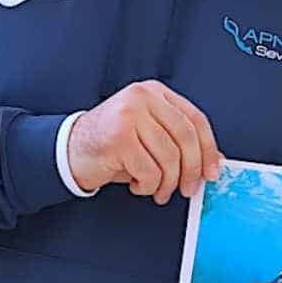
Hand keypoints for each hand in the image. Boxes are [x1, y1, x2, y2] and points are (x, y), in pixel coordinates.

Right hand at [67, 80, 222, 203]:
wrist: (69, 150)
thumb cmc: (112, 145)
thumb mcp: (150, 136)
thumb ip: (179, 142)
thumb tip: (212, 161)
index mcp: (154, 92)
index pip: (195, 118)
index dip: (208, 149)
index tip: (212, 172)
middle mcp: (142, 98)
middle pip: (185, 137)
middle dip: (191, 170)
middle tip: (188, 189)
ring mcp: (129, 115)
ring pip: (169, 158)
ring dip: (166, 183)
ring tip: (157, 189)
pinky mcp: (118, 138)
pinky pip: (149, 171)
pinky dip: (147, 186)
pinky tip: (136, 184)